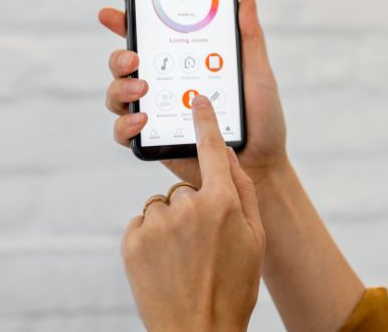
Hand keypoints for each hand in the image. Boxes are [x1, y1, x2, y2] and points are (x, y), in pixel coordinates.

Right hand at [99, 0, 288, 185]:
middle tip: (134, 56)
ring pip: (118, 95)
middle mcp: (164, 84)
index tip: (112, 13)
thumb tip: (246, 0)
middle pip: (124, 64)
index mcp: (185, 63)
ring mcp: (156, 112)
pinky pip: (125, 131)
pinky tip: (142, 120)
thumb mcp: (257, 75)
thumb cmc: (261, 118)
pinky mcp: (153, 141)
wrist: (262, 163)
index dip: (126, 23)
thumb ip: (250, 39)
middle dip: (120, 56)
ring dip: (121, 87)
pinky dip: (126, 124)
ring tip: (142, 89)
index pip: (149, 38)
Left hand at [121, 95, 265, 330]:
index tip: (198, 100)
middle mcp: (188, 207)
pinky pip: (144, 223)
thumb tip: (228, 158)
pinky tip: (166, 264)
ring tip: (184, 258)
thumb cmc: (234, 287)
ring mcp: (158, 224)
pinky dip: (152, 238)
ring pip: (163, 205)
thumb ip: (242, 192)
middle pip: (186, 188)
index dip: (205, 121)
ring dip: (172, 224)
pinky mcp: (134, 242)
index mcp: (223, 204)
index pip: (213, 150)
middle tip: (204, 244)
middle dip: (194, 207)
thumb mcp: (254, 238)